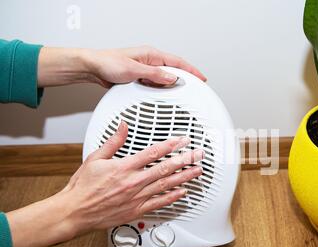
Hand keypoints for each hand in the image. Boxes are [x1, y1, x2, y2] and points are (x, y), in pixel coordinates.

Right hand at [6, 123, 203, 246]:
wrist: (75, 212)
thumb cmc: (83, 187)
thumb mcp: (95, 158)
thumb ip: (113, 142)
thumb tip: (123, 126)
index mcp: (124, 167)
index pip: (153, 153)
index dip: (171, 145)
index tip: (183, 140)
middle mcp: (134, 182)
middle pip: (165, 168)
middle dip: (185, 160)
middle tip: (198, 154)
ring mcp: (137, 197)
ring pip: (166, 185)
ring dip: (184, 177)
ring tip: (197, 171)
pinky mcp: (137, 210)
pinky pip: (159, 203)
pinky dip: (173, 197)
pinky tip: (183, 192)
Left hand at [37, 46, 205, 87]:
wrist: (92, 67)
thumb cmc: (107, 63)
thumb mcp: (133, 70)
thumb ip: (154, 75)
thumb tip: (171, 78)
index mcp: (151, 54)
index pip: (177, 63)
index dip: (191, 71)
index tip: (202, 79)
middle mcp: (150, 60)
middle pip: (173, 70)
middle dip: (185, 80)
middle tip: (195, 90)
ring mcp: (145, 69)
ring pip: (164, 78)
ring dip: (172, 86)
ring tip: (181, 95)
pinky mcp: (139, 77)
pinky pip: (155, 83)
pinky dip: (161, 89)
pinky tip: (162, 96)